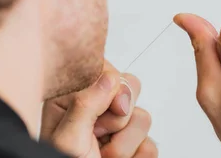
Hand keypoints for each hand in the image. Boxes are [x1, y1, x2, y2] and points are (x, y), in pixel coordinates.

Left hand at [40, 61, 156, 157]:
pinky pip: (152, 144)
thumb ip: (87, 103)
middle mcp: (97, 112)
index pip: (108, 71)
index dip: (114, 88)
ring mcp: (118, 132)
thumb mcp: (68, 137)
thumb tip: (110, 77)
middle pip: (131, 89)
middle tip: (101, 136)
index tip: (108, 109)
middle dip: (121, 118)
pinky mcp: (135, 149)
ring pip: (144, 118)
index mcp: (73, 100)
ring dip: (126, 145)